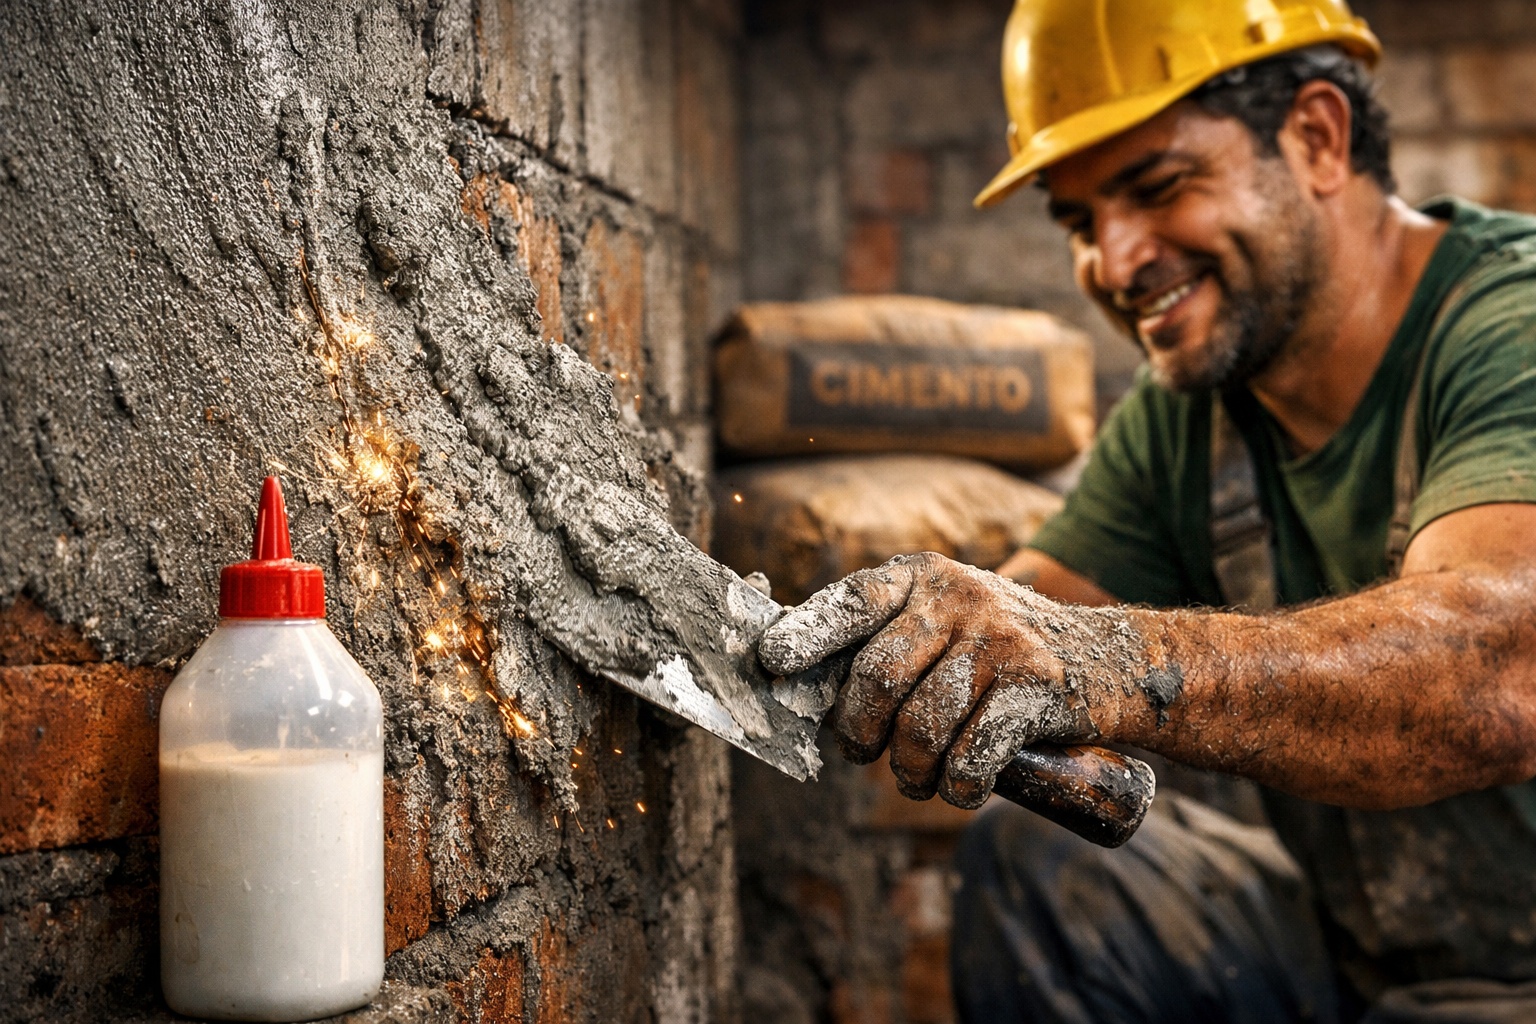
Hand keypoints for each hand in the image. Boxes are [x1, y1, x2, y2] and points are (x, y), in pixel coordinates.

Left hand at [759, 553, 1175, 807]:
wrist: (1111, 660)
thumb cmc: (997, 651)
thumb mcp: (942, 620)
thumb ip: (883, 639)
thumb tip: (795, 682)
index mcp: (920, 578)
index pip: (852, 600)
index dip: (807, 632)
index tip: (771, 660)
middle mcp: (957, 598)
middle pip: (878, 677)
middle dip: (859, 732)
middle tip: (861, 755)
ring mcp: (1000, 639)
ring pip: (922, 726)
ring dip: (911, 771)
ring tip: (917, 779)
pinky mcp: (1037, 685)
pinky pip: (972, 754)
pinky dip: (959, 786)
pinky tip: (961, 787)